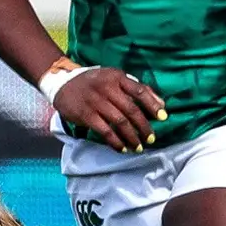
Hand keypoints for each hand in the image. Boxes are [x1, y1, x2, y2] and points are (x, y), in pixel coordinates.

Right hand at [51, 67, 165, 151]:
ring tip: (138, 147)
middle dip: (144, 126)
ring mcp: (95, 101)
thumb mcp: (114, 78)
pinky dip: (116, 141)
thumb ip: (137, 88)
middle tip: (151, 139)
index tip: (163, 117)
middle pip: (131, 109)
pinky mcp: (86, 114)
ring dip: (131, 137)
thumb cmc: (94, 82)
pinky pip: (105, 131)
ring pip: (120, 122)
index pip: (140, 90)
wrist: (63, 83)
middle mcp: (107, 88)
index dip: (153, 105)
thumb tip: (161, 104)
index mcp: (117, 77)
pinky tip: (122, 148)